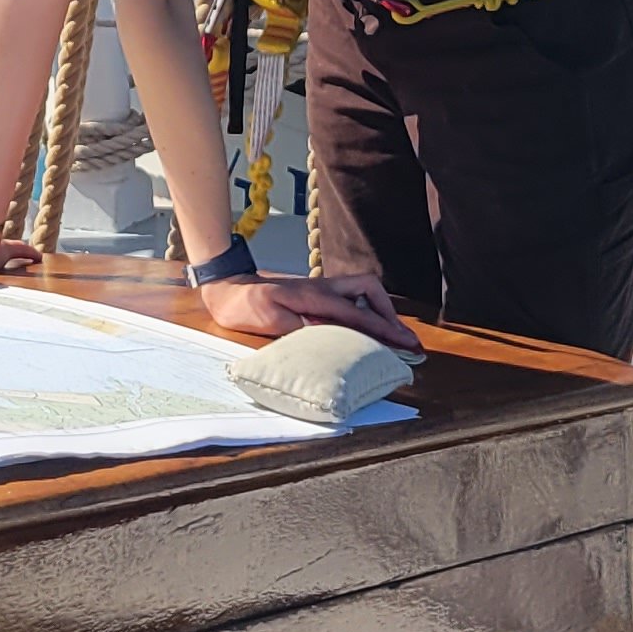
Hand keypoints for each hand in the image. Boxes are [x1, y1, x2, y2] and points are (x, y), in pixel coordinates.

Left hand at [198, 268, 421, 351]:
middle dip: (389, 311)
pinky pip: (349, 297)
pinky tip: (366, 325)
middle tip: (403, 337)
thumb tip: (330, 336)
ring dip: (379, 308)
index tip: (405, 344)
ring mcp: (320, 287)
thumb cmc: (245, 306)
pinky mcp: (315, 293)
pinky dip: (364, 309)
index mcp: (314, 296)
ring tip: (391, 332)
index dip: (382, 330)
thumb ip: (301, 327)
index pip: (356, 314)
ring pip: (361, 289)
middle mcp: (322, 287)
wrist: (227, 288)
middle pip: (368, 288)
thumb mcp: (269, 319)